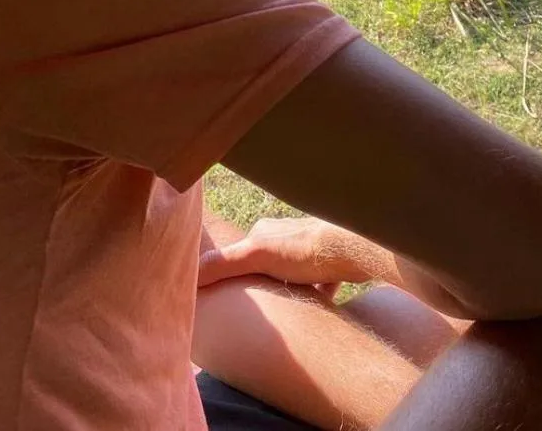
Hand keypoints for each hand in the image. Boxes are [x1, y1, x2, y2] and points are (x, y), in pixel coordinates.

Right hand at [197, 216, 381, 292]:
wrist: (350, 251)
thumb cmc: (304, 250)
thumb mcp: (257, 256)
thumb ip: (225, 263)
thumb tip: (191, 273)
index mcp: (266, 232)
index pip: (242, 252)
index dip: (233, 272)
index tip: (225, 292)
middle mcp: (287, 237)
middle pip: (268, 265)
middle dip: (262, 283)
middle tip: (257, 306)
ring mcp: (309, 251)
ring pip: (293, 275)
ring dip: (289, 290)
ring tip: (283, 310)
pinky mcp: (330, 266)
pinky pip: (319, 284)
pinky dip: (315, 296)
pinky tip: (314, 309)